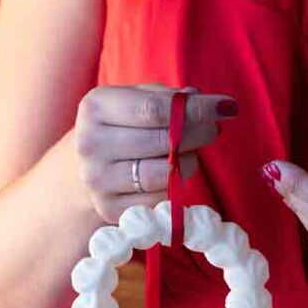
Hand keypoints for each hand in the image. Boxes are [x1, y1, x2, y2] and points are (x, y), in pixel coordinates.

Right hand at [73, 82, 238, 222]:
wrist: (82, 168)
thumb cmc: (118, 127)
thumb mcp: (135, 101)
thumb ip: (169, 98)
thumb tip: (203, 100)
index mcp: (96, 108)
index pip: (155, 109)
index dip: (197, 109)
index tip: (226, 107)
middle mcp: (91, 144)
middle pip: (164, 141)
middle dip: (199, 133)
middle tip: (213, 128)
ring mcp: (99, 180)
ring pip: (166, 172)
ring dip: (189, 160)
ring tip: (189, 150)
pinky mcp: (111, 208)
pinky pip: (162, 197)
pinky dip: (175, 184)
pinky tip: (172, 173)